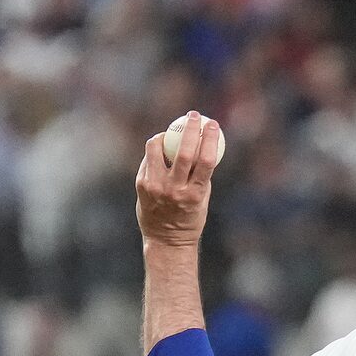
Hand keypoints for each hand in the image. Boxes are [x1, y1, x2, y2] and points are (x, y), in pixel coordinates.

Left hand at [136, 111, 224, 248]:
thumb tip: (204, 144)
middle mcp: (174, 189)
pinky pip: (149, 159)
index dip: (210, 138)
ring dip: (166, 135)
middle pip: (184, 152)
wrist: (166, 239)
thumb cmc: (189, 217)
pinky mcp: (141, 184)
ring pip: (157, 149)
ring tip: (171, 132)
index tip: (213, 124)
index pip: (206, 160)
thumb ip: (201, 175)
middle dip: (190, 129)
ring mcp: (155, 187)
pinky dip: (156, 150)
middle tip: (194, 115)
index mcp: (195, 193)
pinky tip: (160, 149)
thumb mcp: (202, 198)